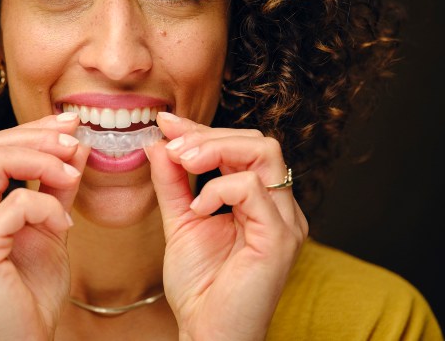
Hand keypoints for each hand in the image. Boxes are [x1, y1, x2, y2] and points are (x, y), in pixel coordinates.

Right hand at [0, 113, 89, 340]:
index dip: (29, 130)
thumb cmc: (31, 294)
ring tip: (72, 177)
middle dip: (37, 137)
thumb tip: (74, 144)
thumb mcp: (49, 228)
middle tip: (75, 142)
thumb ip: (57, 187)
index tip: (67, 125)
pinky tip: (63, 225)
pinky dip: (47, 205)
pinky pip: (16, 204)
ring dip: (42, 160)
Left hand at [146, 114, 307, 340]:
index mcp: (260, 200)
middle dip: (209, 136)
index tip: (166, 124)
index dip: (203, 131)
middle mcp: (279, 206)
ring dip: (215, 150)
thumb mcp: (181, 220)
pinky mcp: (280, 238)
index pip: (242, 147)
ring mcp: (284, 221)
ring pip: (264, 153)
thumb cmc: (200, 285)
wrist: (206, 332)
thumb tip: (160, 142)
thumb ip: (173, 181)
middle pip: (258, 142)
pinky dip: (219, 188)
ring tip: (182, 163)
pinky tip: (199, 207)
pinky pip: (253, 189)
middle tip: (173, 146)